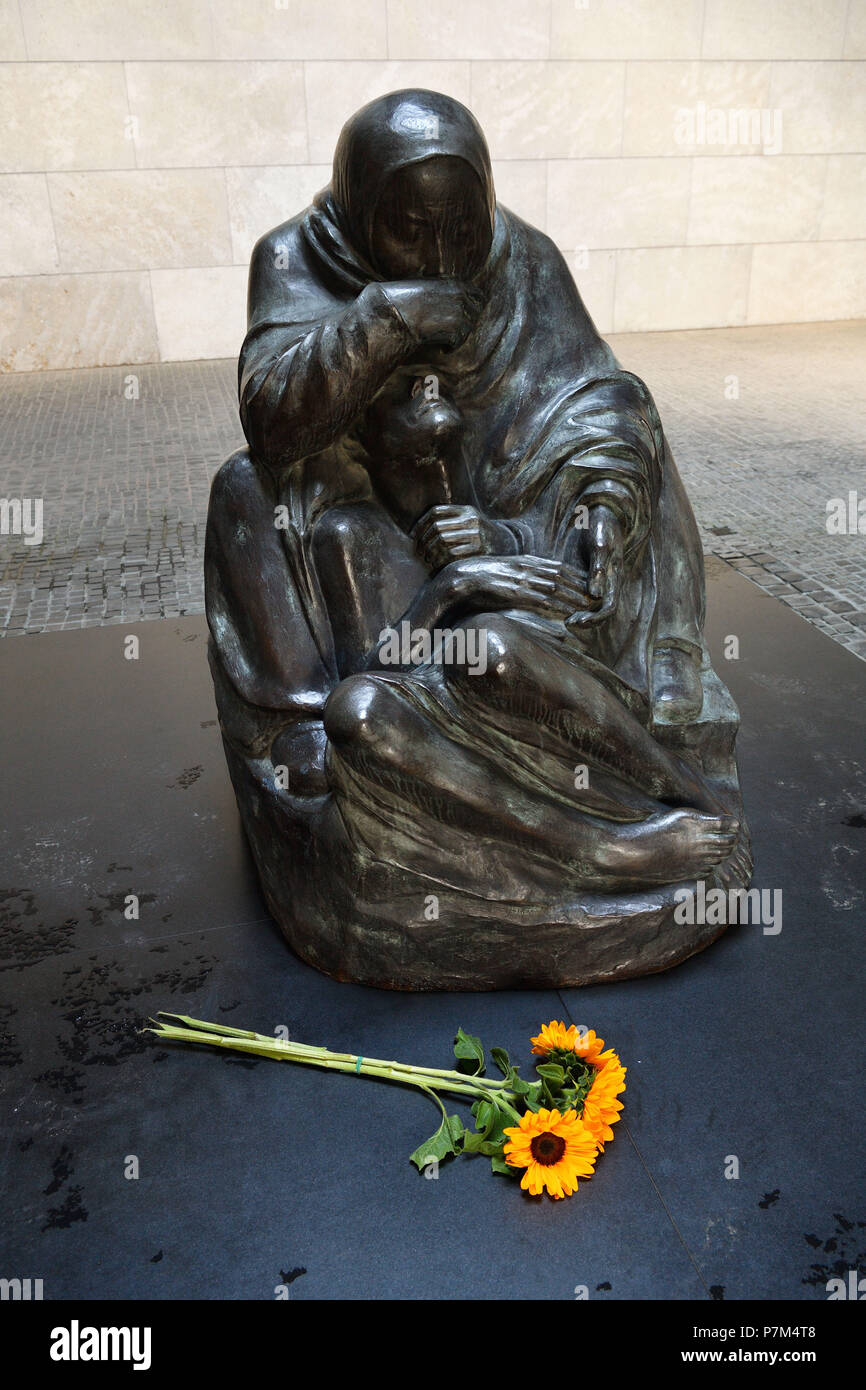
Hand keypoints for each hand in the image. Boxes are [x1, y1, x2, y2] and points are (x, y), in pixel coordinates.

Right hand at [379, 279, 483, 350]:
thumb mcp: (426, 283)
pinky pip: (459, 342)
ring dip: (457, 335)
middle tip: (450, 330)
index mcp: (456, 283)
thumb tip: (454, 297)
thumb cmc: (402, 298)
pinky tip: (441, 348)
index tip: (462, 316)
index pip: (479, 296)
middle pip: (476, 313)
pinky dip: (451, 347)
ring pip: (468, 328)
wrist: (393, 312)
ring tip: (441, 339)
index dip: (472, 306)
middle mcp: (461, 296)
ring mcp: (459, 313)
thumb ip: (444, 288)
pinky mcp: (454, 330)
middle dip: (466, 321)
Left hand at [414, 504, 486, 568]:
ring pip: (443, 541)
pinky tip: (437, 566)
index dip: (421, 524)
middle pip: (437, 528)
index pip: (436, 512)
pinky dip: (441, 561)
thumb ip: (449, 522)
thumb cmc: (482, 537)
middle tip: (419, 553)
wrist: (509, 546)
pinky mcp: (479, 550)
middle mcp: (471, 520)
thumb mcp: (469, 522)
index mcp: (466, 510)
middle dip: (424, 542)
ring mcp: (476, 534)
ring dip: (431, 553)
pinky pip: (453, 555)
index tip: (413, 537)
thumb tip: (417, 532)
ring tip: (427, 560)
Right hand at [443, 555, 596, 619]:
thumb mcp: (503, 574)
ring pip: (556, 587)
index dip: (574, 575)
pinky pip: (542, 599)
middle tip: (597, 595)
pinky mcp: (515, 592)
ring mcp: (522, 579)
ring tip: (589, 605)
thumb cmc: (478, 579)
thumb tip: (529, 585)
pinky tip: (569, 612)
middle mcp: (526, 567)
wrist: (459, 579)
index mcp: (524, 561)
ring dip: (574, 596)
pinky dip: (559, 605)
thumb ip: (518, 577)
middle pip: (560, 575)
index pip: (555, 566)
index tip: (588, 583)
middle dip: (580, 585)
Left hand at [566, 505, 623, 629]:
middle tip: (567, 623)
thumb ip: (599, 569)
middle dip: (586, 621)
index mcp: (614, 578)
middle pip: (600, 612)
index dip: (595, 618)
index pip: (609, 608)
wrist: (599, 513)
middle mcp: (607, 583)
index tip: (576, 621)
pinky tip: (557, 602)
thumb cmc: (602, 527)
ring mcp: (597, 580)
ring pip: (591, 606)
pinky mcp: (586, 575)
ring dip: (579, 614)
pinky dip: (572, 602)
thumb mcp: (601, 546)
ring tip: (563, 617)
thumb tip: (595, 595)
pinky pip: (581, 594)